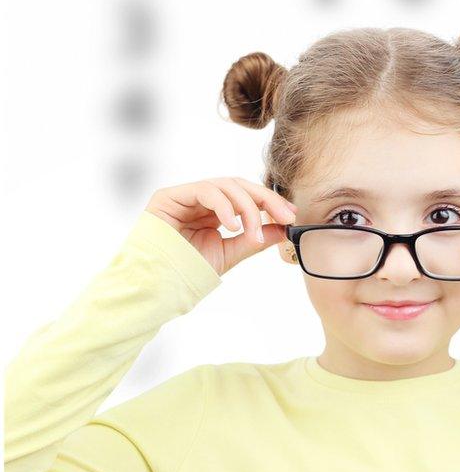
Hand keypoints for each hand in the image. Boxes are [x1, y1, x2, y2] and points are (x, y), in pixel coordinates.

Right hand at [145, 177, 298, 276]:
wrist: (158, 285)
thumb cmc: (188, 270)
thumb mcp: (230, 254)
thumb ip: (254, 239)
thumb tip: (283, 228)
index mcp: (215, 211)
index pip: (247, 197)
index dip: (271, 202)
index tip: (290, 215)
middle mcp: (201, 200)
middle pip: (240, 186)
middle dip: (266, 200)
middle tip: (285, 216)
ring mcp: (185, 196)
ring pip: (226, 186)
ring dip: (247, 207)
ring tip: (251, 232)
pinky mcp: (169, 196)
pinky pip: (205, 190)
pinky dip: (224, 205)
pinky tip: (232, 225)